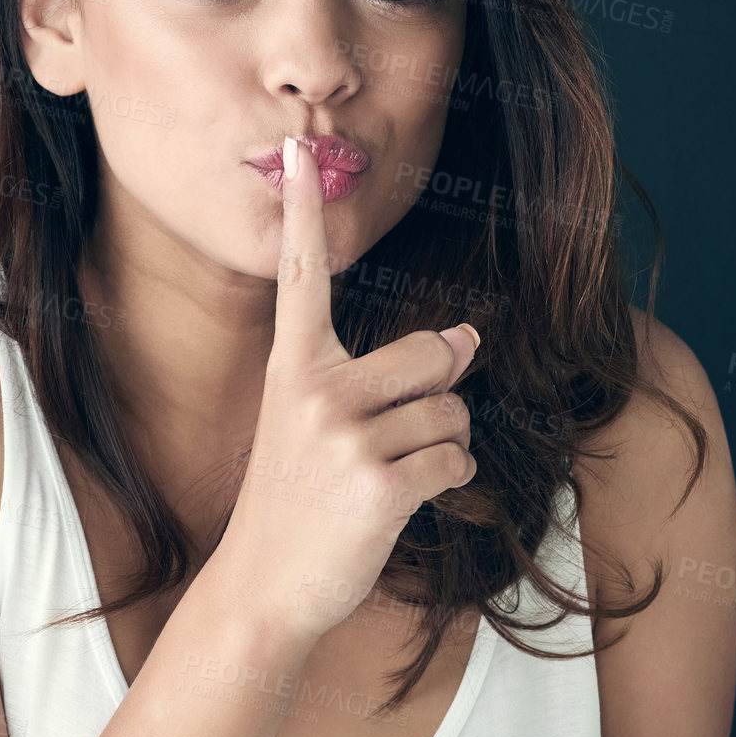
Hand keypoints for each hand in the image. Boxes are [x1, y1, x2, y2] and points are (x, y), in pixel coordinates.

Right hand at [215, 134, 479, 639]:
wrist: (263, 587)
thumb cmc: (293, 496)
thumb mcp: (315, 424)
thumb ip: (387, 375)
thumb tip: (472, 337)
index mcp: (291, 366)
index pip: (303, 275)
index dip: (304, 211)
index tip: (301, 150)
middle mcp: (314, 391)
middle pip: (433, 354)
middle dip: (439, 396)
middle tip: (393, 438)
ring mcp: (344, 438)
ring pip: (452, 414)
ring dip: (443, 447)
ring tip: (388, 475)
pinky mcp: (378, 486)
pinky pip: (455, 462)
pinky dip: (449, 482)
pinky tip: (403, 501)